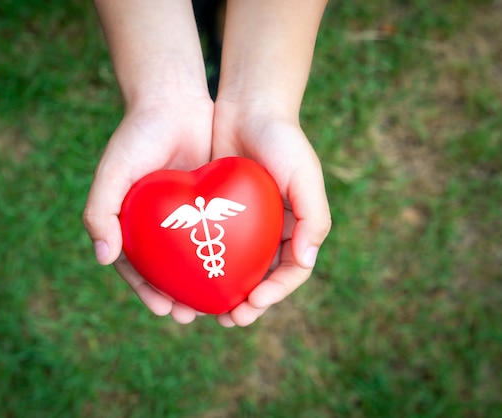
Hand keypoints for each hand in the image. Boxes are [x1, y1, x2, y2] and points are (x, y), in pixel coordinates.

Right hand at [83, 96, 213, 323]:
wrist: (172, 99)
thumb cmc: (136, 136)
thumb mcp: (112, 173)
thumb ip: (100, 212)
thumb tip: (104, 256)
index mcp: (130, 224)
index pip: (137, 268)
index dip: (148, 292)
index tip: (166, 310)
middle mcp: (157, 224)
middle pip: (167, 270)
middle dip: (178, 297)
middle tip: (193, 315)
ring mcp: (184, 215)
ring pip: (195, 258)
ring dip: (203, 283)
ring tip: (219, 304)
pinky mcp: (210, 203)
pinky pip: (218, 234)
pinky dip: (224, 254)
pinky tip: (238, 269)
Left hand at [211, 101, 331, 326]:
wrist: (248, 106)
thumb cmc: (282, 139)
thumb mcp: (305, 174)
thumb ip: (313, 217)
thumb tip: (305, 261)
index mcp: (297, 227)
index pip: (290, 272)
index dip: (274, 293)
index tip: (252, 304)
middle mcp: (272, 230)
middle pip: (261, 278)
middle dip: (247, 303)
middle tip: (227, 319)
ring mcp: (245, 223)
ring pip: (235, 267)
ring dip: (223, 291)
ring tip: (205, 309)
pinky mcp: (219, 213)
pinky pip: (212, 245)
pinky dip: (204, 264)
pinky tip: (188, 276)